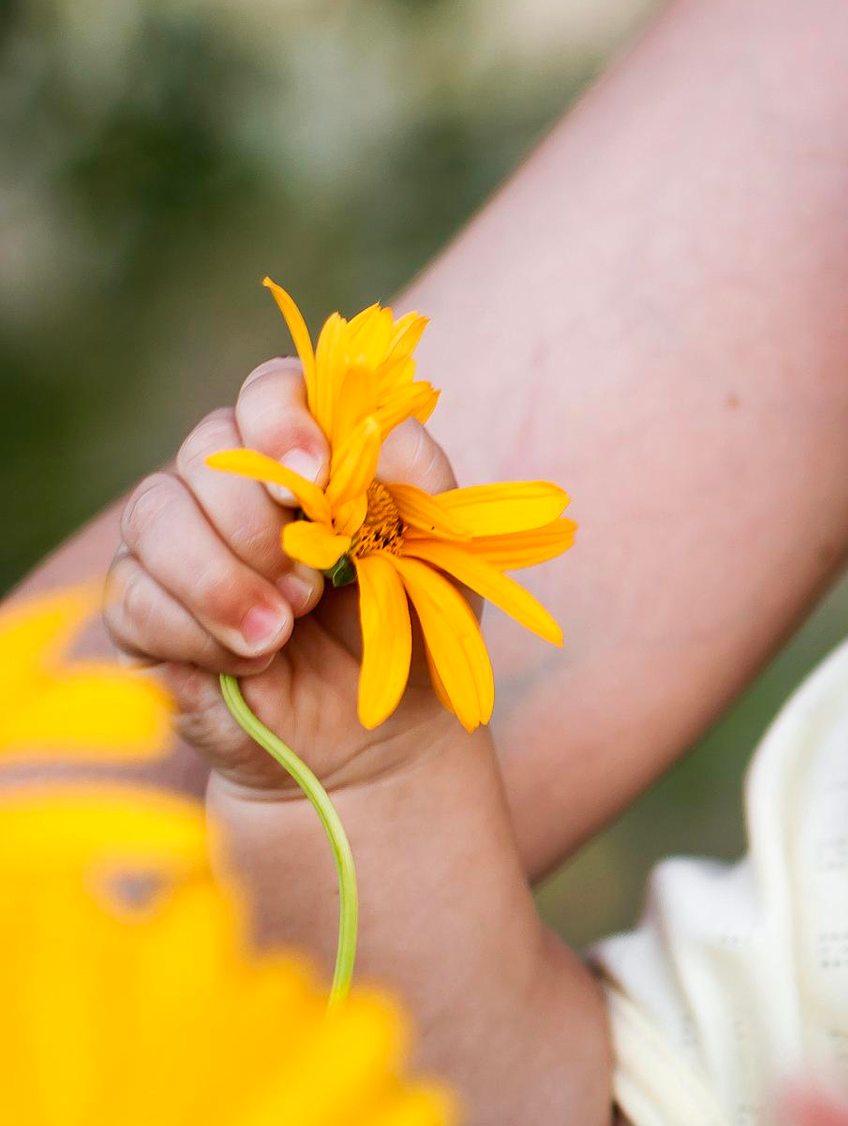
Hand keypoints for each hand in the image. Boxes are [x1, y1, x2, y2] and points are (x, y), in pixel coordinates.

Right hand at [103, 364, 461, 796]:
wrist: (375, 735)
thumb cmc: (405, 630)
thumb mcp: (436, 557)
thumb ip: (416, 479)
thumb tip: (380, 423)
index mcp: (301, 455)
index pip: (269, 390)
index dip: (280, 420)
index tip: (313, 472)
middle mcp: (227, 485)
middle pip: (204, 450)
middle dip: (258, 523)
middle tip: (311, 587)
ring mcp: (175, 545)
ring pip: (154, 516)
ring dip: (221, 577)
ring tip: (281, 632)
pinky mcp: (141, 612)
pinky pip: (133, 596)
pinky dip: (194, 630)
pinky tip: (247, 662)